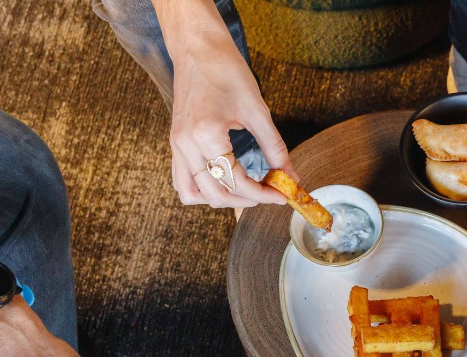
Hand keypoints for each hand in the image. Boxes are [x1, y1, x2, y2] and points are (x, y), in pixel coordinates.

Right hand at [169, 25, 293, 209]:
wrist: (196, 46)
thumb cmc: (225, 69)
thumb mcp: (257, 110)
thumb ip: (275, 148)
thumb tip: (290, 176)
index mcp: (206, 135)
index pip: (237, 182)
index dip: (263, 194)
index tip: (282, 195)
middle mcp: (186, 145)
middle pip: (216, 195)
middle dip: (245, 200)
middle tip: (268, 193)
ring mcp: (177, 146)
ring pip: (194, 194)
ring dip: (221, 198)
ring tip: (245, 190)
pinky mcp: (175, 144)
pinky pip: (183, 181)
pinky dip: (202, 190)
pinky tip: (223, 182)